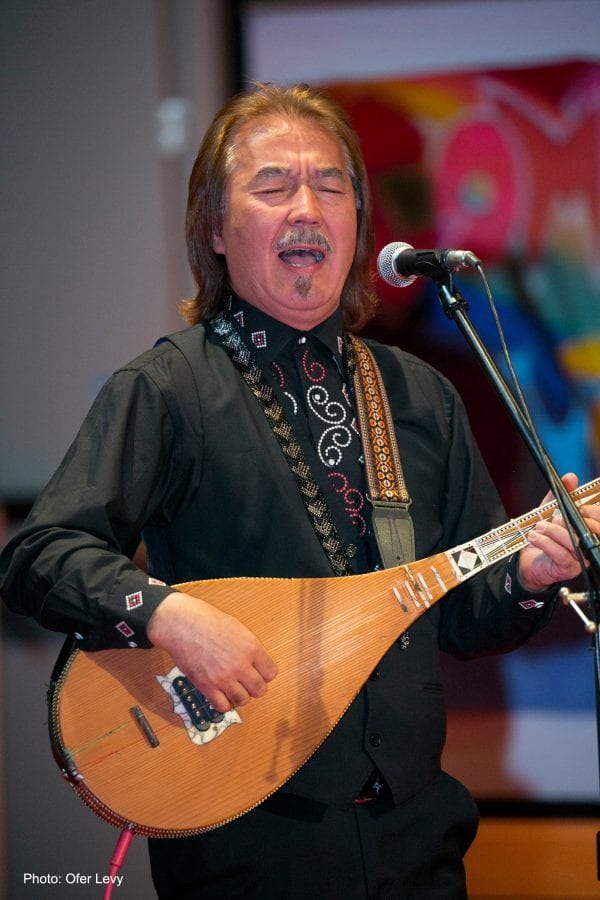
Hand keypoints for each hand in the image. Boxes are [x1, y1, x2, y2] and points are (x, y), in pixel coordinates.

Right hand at [147, 592, 277, 711]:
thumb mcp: (237, 628)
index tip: (258, 673)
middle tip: (246, 682)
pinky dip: (224, 703)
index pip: (271, 673)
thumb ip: (249, 648)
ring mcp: (223, 677)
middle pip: (260, 690)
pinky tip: (221, 695)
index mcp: (251, 647)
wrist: (182, 624)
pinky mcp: (207, 686)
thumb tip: (256, 663)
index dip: (265, 674)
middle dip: (255, 687)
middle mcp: (240, 664)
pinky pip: (222, 706)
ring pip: (243, 700)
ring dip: (240, 696)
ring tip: (233, 688)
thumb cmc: (207, 621)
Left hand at [518, 472, 599, 591]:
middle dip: (575, 521)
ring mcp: (580, 559)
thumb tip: (570, 477)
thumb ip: (560, 495)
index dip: (592, 511)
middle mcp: (588, 546)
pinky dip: (546, 542)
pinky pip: (560, 554)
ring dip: (555, 531)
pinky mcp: (567, 568)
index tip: (577, 506)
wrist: (529, 561)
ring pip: (575, 543)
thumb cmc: (544, 536)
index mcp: (589, 531)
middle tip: (556, 516)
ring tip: (540, 525)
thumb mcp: (550, 511)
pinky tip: (535, 536)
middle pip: (594, 532)